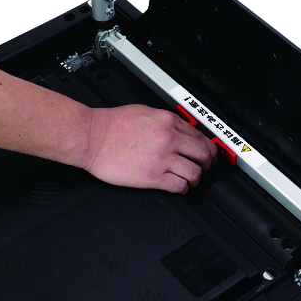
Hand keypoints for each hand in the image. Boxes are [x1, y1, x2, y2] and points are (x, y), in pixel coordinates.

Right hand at [84, 105, 217, 193]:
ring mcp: (162, 158)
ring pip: (195, 172)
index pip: (200, 136)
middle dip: (208, 162)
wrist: (92, 136)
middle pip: (204, 154)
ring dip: (196, 178)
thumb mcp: (145, 111)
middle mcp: (169, 138)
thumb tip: (180, 129)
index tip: (207, 152)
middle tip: (205, 166)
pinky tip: (179, 187)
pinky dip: (183, 189)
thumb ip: (166, 121)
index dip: (207, 147)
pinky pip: (179, 186)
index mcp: (168, 121)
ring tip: (191, 179)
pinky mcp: (152, 176)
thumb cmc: (112, 124)